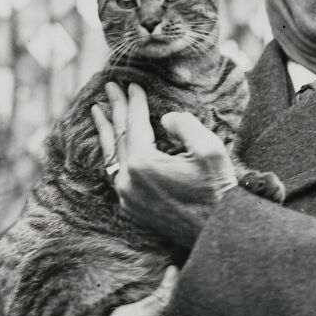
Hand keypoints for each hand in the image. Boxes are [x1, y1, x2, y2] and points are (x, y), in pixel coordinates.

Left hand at [91, 82, 236, 248]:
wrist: (219, 231)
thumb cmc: (218, 190)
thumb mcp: (209, 149)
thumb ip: (184, 125)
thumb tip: (165, 120)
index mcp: (143, 164)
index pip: (134, 124)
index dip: (134, 102)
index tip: (132, 84)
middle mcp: (128, 181)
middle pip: (118, 137)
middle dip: (115, 109)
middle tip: (108, 87)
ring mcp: (127, 197)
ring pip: (111, 156)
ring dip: (105, 131)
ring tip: (96, 111)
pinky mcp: (133, 208)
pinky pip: (116, 173)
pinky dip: (112, 154)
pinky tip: (111, 146)